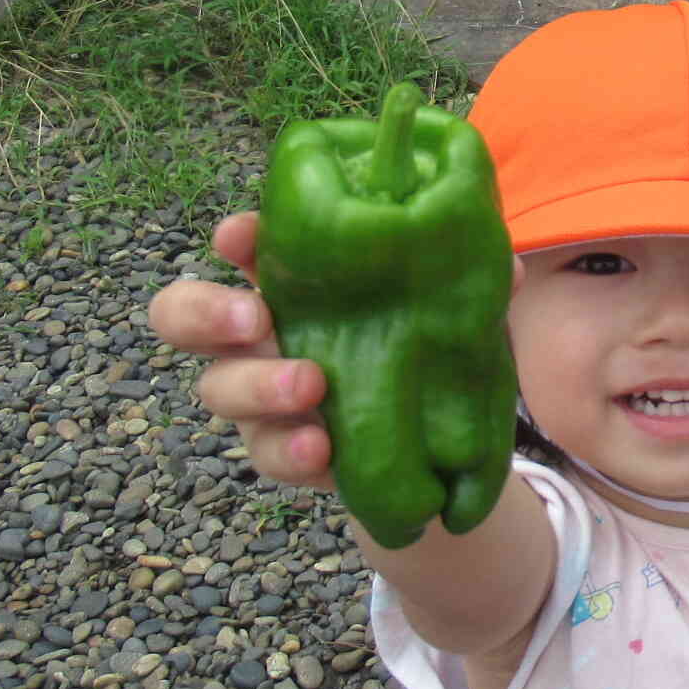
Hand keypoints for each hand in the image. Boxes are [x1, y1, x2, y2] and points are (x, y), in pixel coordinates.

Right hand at [149, 212, 527, 496]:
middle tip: (252, 318)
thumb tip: (504, 270)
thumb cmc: (423, 345)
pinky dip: (291, 450)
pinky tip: (322, 448)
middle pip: (184, 315)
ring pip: (218, 389)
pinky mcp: (284, 449)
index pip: (244, 247)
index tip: (240, 235)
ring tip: (309, 385)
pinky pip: (267, 453)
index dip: (234, 238)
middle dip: (204, 313)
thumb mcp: (450, 310)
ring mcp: (262, 395)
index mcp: (294, 280)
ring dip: (257, 386)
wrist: (433, 447)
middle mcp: (261, 333)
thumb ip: (469, 286)